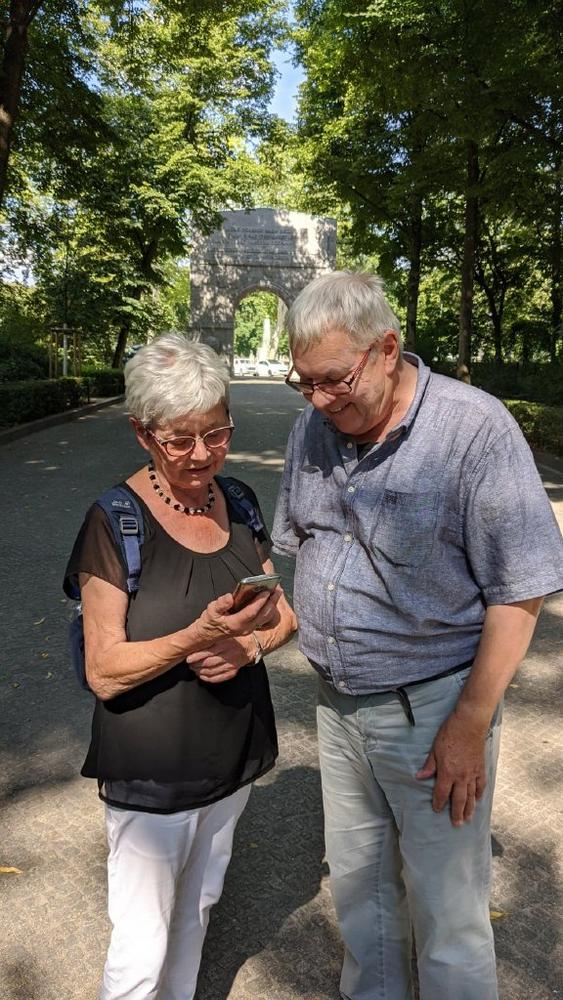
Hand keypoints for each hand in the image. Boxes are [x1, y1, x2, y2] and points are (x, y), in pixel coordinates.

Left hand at [187, 636, 254, 683]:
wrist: (251, 645)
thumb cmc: (235, 637)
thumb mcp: (224, 632)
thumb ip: (211, 635)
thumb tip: (195, 637)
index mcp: (225, 642)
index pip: (208, 651)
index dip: (196, 656)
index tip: (188, 658)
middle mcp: (228, 654)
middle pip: (208, 662)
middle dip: (196, 665)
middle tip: (190, 664)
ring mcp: (231, 664)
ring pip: (212, 671)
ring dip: (200, 672)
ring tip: (195, 669)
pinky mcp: (233, 671)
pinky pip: (218, 677)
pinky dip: (208, 678)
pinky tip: (202, 675)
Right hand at [195, 589, 276, 645]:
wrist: (207, 636)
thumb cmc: (209, 623)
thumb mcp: (210, 611)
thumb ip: (220, 604)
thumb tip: (229, 597)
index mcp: (235, 624)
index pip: (251, 612)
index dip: (260, 601)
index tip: (266, 591)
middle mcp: (245, 628)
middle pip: (263, 615)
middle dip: (271, 602)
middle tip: (277, 589)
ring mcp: (249, 629)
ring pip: (265, 617)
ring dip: (272, 605)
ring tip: (276, 593)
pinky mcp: (250, 628)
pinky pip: (263, 618)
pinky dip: (268, 609)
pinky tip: (270, 600)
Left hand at [415, 711, 487, 825]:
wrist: (469, 724)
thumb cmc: (450, 734)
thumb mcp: (435, 749)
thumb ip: (429, 765)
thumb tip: (420, 777)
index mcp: (447, 772)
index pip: (441, 793)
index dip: (438, 803)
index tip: (436, 810)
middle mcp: (461, 777)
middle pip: (458, 800)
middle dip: (456, 813)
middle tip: (456, 825)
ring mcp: (472, 774)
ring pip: (471, 796)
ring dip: (469, 809)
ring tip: (468, 819)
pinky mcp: (481, 769)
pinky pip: (481, 785)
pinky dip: (480, 794)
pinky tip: (479, 800)